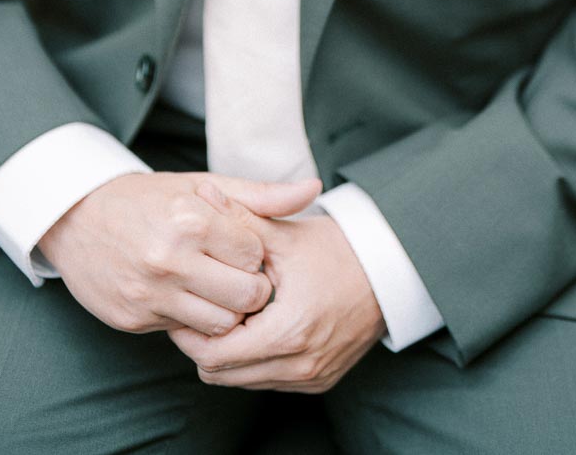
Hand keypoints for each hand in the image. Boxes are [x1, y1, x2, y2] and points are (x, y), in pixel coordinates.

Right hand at [38, 171, 320, 336]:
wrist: (78, 218)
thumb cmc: (150, 200)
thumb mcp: (202, 185)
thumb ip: (260, 195)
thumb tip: (314, 188)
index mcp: (191, 220)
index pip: (256, 256)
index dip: (255, 255)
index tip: (241, 248)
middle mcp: (170, 258)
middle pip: (246, 298)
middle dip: (250, 290)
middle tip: (236, 275)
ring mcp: (150, 293)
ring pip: (220, 325)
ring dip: (225, 311)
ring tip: (214, 288)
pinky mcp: (133, 319)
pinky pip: (184, 334)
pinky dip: (192, 320)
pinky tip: (185, 297)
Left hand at [168, 184, 385, 392]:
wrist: (390, 271)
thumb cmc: (338, 250)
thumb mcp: (285, 234)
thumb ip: (239, 218)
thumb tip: (201, 193)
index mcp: (289, 331)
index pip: (214, 356)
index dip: (190, 332)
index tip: (185, 303)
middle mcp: (301, 364)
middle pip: (222, 375)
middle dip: (203, 344)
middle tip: (198, 308)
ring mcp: (312, 377)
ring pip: (242, 383)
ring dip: (227, 354)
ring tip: (224, 314)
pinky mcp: (320, 381)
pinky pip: (268, 381)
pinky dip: (253, 360)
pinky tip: (253, 327)